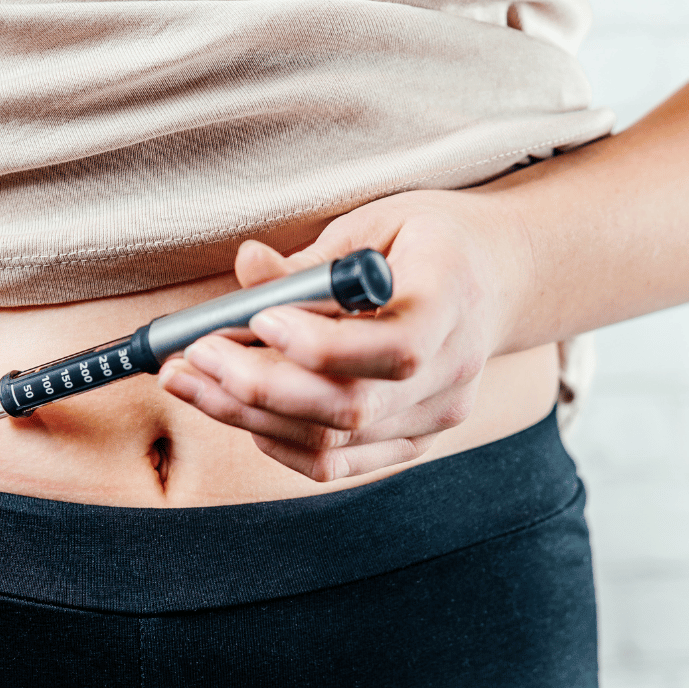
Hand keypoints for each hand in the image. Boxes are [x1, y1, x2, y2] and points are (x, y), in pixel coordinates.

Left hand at [158, 188, 531, 480]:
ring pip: (332, 442)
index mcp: (453, 303)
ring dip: (246, 415)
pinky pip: (335, 464)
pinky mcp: (412, 441)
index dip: (320, 344)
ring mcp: (434, 416)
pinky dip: (276, 441)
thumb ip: (314, 259)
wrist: (499, 278)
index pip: (395, 347)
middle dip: (256, 387)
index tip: (256, 319)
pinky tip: (235, 409)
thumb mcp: (378, 223)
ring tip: (189, 380)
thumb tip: (246, 268)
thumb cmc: (431, 240)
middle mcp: (452, 372)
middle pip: (351, 406)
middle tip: (191, 356)